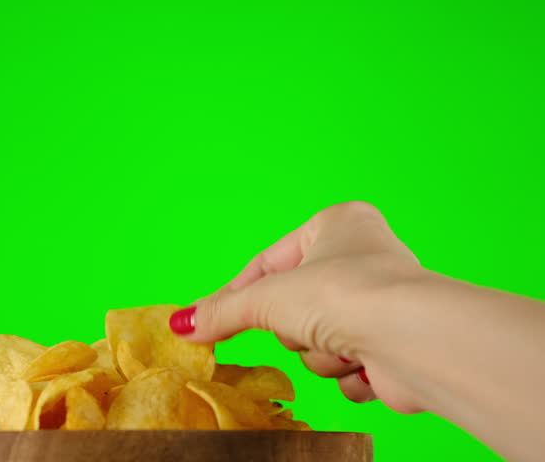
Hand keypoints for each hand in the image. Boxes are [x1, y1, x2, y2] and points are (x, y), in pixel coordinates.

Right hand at [171, 201, 425, 412]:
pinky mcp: (393, 345)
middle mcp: (363, 257)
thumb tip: (180, 325)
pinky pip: (345, 365)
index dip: (237, 296)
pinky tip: (365, 362)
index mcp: (337, 223)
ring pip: (316, 341)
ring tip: (344, 344)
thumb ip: (222, 312)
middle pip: (292, 307)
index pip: (267, 263)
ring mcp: (380, 302)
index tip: (208, 321)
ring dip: (320, 354)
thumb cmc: (344, 295)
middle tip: (307, 325)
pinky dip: (347, 372)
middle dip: (294, 329)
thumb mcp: (266, 298)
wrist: (412, 341)